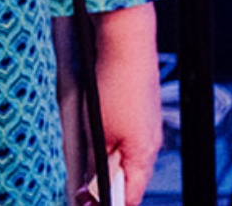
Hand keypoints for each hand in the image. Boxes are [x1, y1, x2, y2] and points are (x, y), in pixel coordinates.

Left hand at [91, 4, 161, 203]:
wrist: (126, 41)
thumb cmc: (116, 85)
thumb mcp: (99, 134)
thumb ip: (96, 167)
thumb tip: (90, 195)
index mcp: (144, 154)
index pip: (130, 197)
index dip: (107, 203)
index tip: (85, 201)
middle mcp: (151, 141)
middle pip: (128, 176)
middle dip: (104, 180)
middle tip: (80, 178)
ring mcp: (147, 123)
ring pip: (124, 153)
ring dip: (105, 157)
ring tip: (87, 146)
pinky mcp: (140, 107)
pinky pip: (125, 133)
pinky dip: (109, 136)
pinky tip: (96, 124)